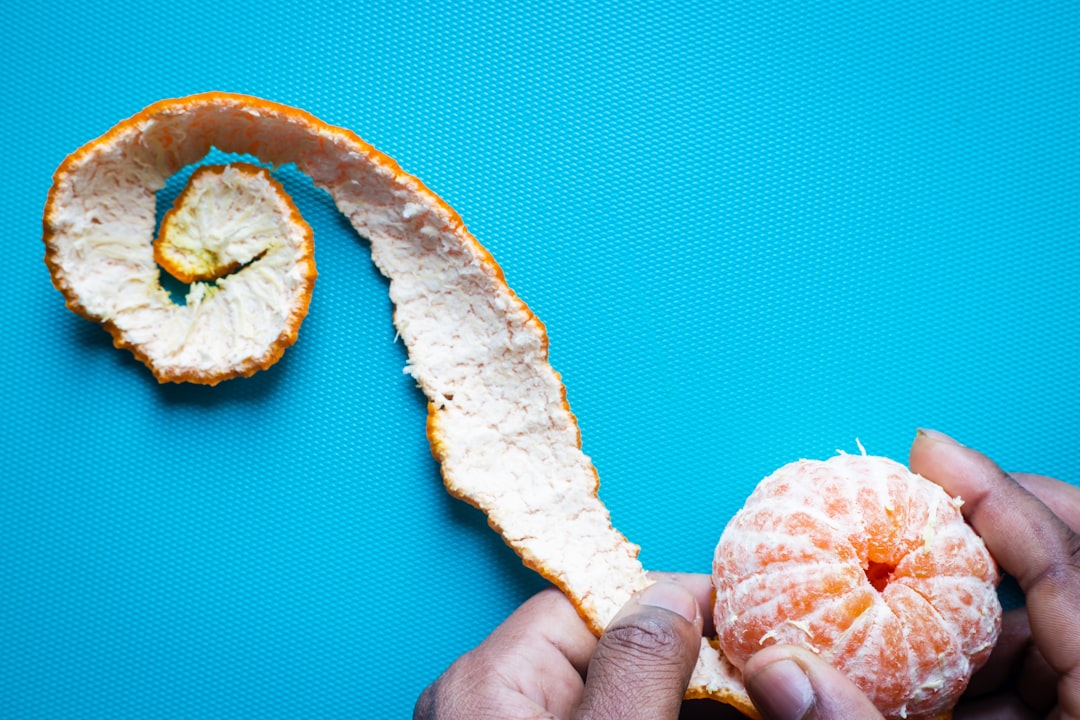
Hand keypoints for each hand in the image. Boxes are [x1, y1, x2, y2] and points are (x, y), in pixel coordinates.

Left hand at [414, 574, 743, 718]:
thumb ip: (636, 672)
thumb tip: (671, 595)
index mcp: (488, 682)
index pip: (586, 605)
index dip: (665, 603)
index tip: (734, 615)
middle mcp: (483, 702)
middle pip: (598, 651)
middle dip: (677, 660)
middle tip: (749, 674)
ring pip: (601, 692)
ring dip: (668, 696)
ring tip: (737, 698)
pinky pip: (588, 717)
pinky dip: (637, 714)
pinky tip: (690, 713)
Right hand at [740, 430, 1079, 719]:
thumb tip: (776, 670)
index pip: (1068, 565)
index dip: (997, 495)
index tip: (932, 450)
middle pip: (1059, 575)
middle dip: (983, 532)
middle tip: (913, 502)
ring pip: (1035, 629)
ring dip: (957, 607)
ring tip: (878, 593)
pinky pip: (1027, 674)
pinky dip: (963, 660)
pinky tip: (904, 668)